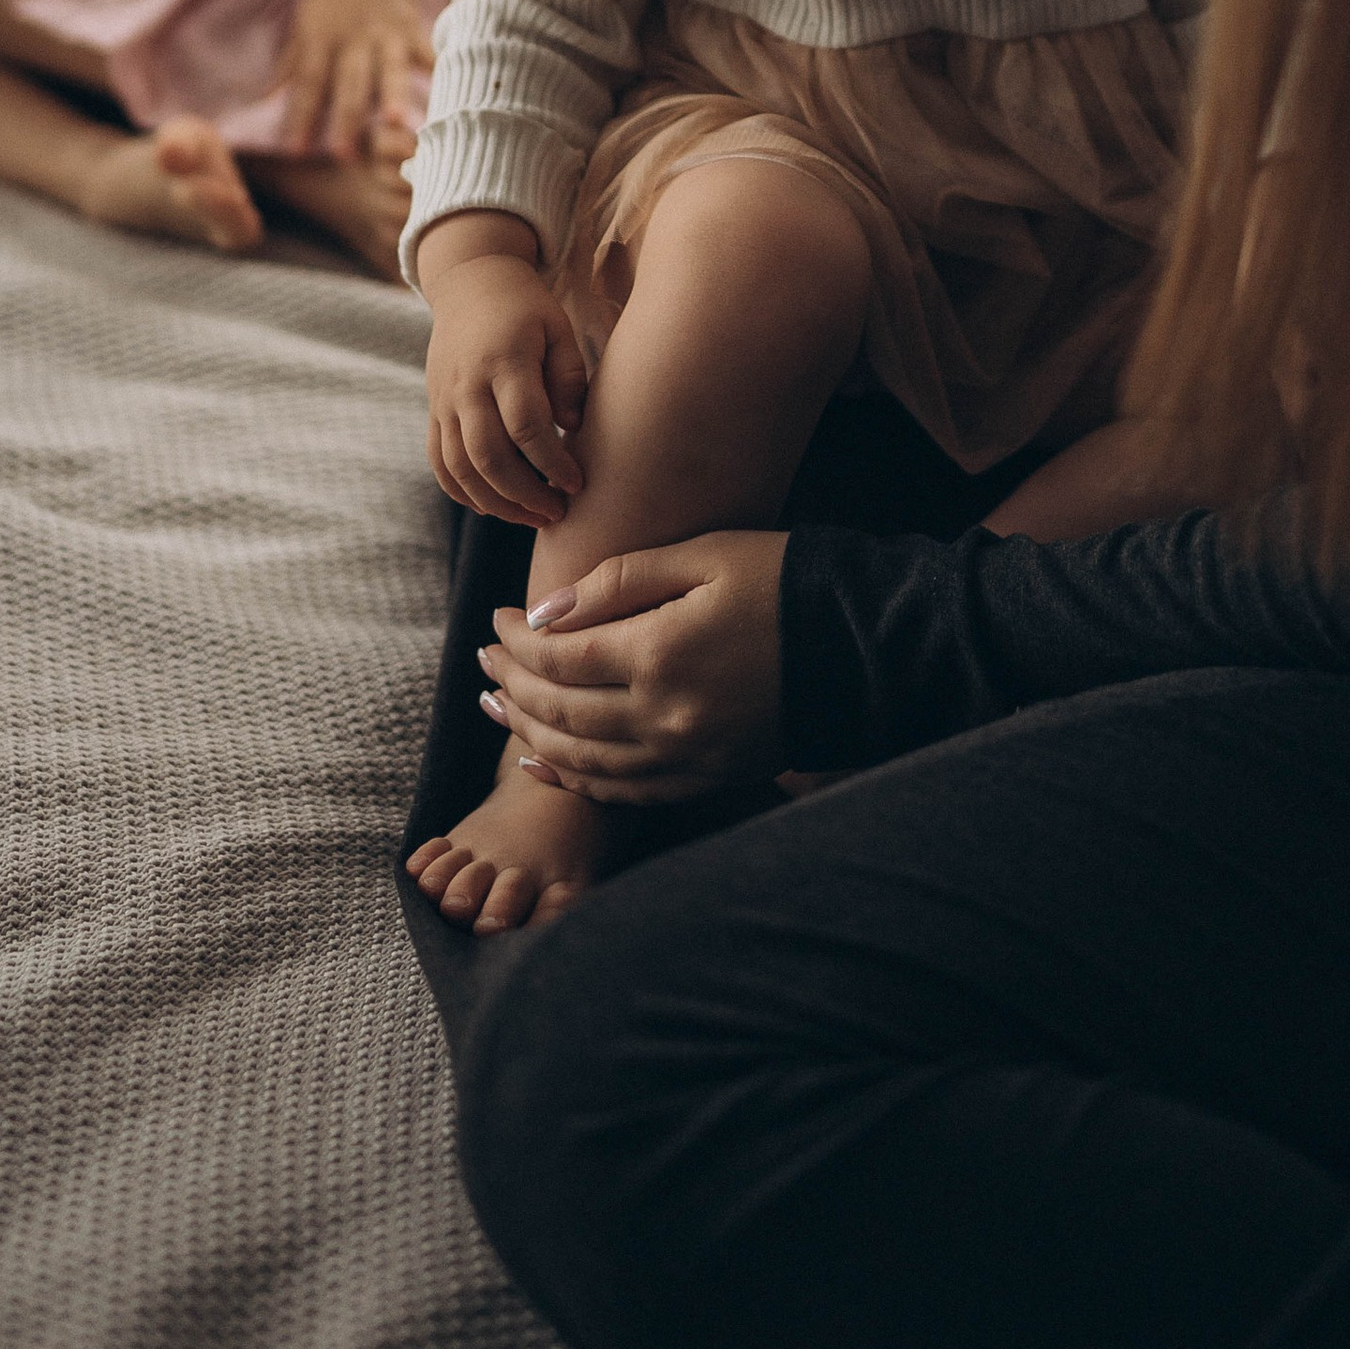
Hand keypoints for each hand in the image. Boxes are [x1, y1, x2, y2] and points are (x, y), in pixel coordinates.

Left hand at [272, 0, 432, 158]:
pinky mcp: (414, 28)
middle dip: (346, 117)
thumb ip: (289, 71)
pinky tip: (449, 97)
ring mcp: (387, 34)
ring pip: (389, 69)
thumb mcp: (302, 34)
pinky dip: (438, 72)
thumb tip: (260, 106)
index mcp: (321, 41)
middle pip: (348, 82)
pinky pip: (428, 52)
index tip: (296, 151)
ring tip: (397, 123)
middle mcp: (354, 39)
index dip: (301, 117)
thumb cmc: (328, 10)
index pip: (309, 83)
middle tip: (344, 155)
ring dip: (393, 95)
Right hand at [423, 233, 587, 525]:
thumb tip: (572, 428)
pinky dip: (463, 492)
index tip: (577, 483)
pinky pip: (440, 463)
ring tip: (533, 517)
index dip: (552, 463)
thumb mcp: (558, 328)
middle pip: (488, 455)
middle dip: (524, 494)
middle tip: (558, 513)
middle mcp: (467, 385)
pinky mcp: (433, 412)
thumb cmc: (526, 308)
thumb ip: (568, 377)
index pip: (526, 426)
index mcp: (504, 360)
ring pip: (460, 468)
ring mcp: (444, 400)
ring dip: (496, 502)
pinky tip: (493, 507)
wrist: (469, 285)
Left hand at [479, 533, 788, 804]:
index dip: (515, 639)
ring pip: (578, 758)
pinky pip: (620, 791)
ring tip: (497, 706)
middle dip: (511, 683)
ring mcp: (684, 757)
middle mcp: (663, 717)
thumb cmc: (784, 582)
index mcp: (660, 653)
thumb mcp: (706, 557)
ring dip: (527, 733)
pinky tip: (543, 762)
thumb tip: (545, 613)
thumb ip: (622, 581)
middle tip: (484, 659)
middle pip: (558, 710)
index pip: (556, 657)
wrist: (865, 643)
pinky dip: (572, 778)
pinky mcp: (705, 779)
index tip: (496, 619)